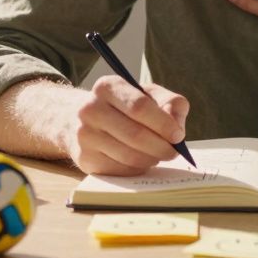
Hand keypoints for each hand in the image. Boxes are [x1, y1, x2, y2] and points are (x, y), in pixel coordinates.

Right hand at [64, 76, 189, 175]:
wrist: (79, 119)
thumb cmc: (123, 106)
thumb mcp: (147, 94)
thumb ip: (169, 102)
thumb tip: (176, 127)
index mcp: (107, 87)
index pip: (139, 107)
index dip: (163, 124)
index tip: (178, 135)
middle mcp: (90, 109)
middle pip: (135, 134)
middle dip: (161, 147)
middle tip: (173, 152)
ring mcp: (84, 135)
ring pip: (129, 156)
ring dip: (151, 159)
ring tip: (158, 154)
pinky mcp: (85, 159)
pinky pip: (120, 170)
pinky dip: (137, 168)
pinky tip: (141, 160)